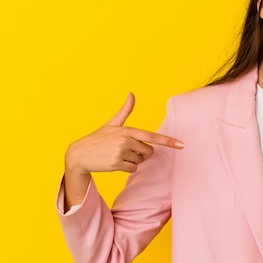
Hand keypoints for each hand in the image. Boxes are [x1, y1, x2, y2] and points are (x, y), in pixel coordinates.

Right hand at [63, 94, 182, 208]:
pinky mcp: (116, 164)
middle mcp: (125, 140)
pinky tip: (114, 162)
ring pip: (140, 161)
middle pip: (148, 152)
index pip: (152, 137)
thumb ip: (125, 110)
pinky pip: (132, 169)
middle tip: (125, 150)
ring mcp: (121, 152)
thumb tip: (131, 93)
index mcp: (127, 130)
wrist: (79, 154)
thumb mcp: (112, 124)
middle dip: (140, 153)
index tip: (182, 145)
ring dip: (132, 160)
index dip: (169, 141)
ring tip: (117, 155)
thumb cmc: (98, 138)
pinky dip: (126, 168)